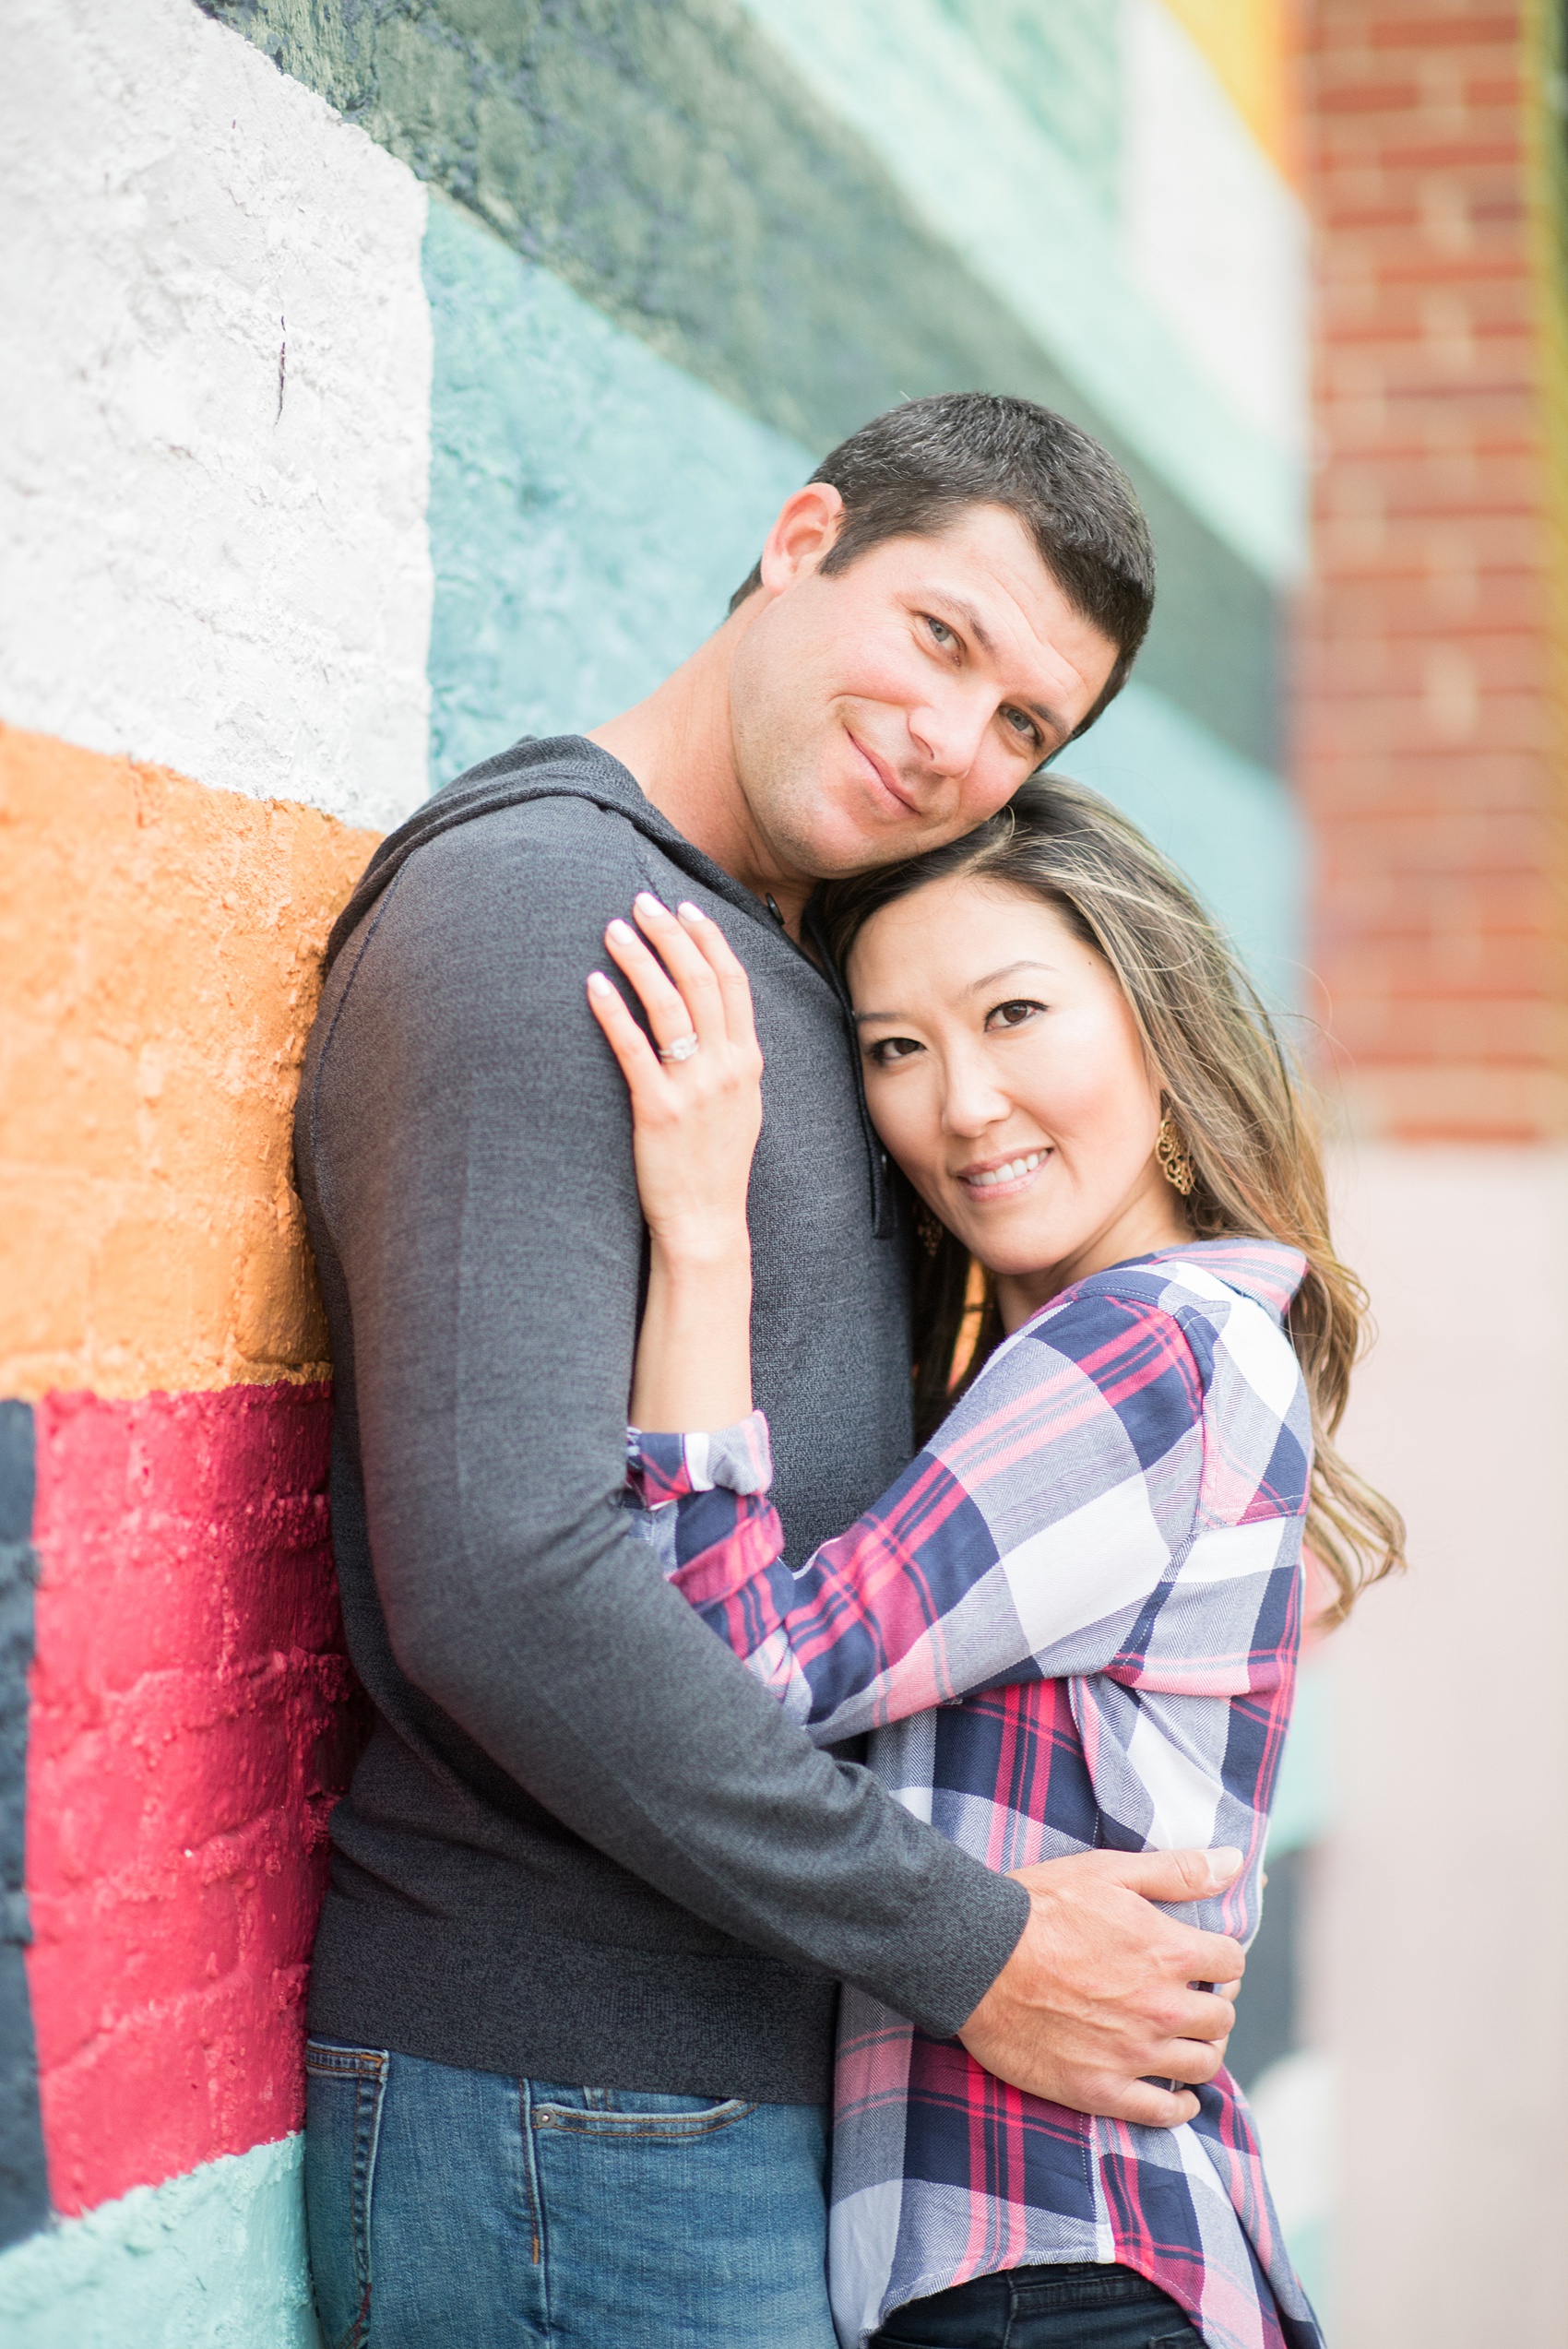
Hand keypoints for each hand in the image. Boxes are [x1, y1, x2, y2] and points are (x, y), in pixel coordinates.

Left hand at [587, 893, 764, 1262]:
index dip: (708, 938)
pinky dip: (613, 1011)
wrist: (708, 1222)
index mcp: (748, 1061)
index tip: (684, 907)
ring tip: (613, 929)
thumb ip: (731, 1060)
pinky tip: (594, 985)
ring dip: (639, 959)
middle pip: (700, 981)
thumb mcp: (741, 1105)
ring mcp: (694, 1088)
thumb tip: (714, 1020)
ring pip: (668, 1004)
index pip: (733, 981)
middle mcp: (726, 1067)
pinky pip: (634, 1048)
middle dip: (670, 934)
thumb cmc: (716, 1165)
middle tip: (640, 902)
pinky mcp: (658, 1110)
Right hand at [956, 1847, 1245, 2127]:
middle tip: (1194, 1999)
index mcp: (1169, 1952)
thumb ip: (1178, 1871)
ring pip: (1202, 2065)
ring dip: (1201, 2050)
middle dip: (1214, 2004)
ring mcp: (1134, 2054)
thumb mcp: (1109, 1872)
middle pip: (1222, 2019)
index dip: (1222, 1958)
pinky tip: (1178, 2094)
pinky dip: (1181, 2106)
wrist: (977, 1958)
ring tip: (1184, 2040)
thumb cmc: (1040, 1907)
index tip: (1206, 1960)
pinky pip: (1164, 2112)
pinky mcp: (1102, 2090)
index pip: (1231, 1962)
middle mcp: (1161, 2008)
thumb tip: (1235, 1862)